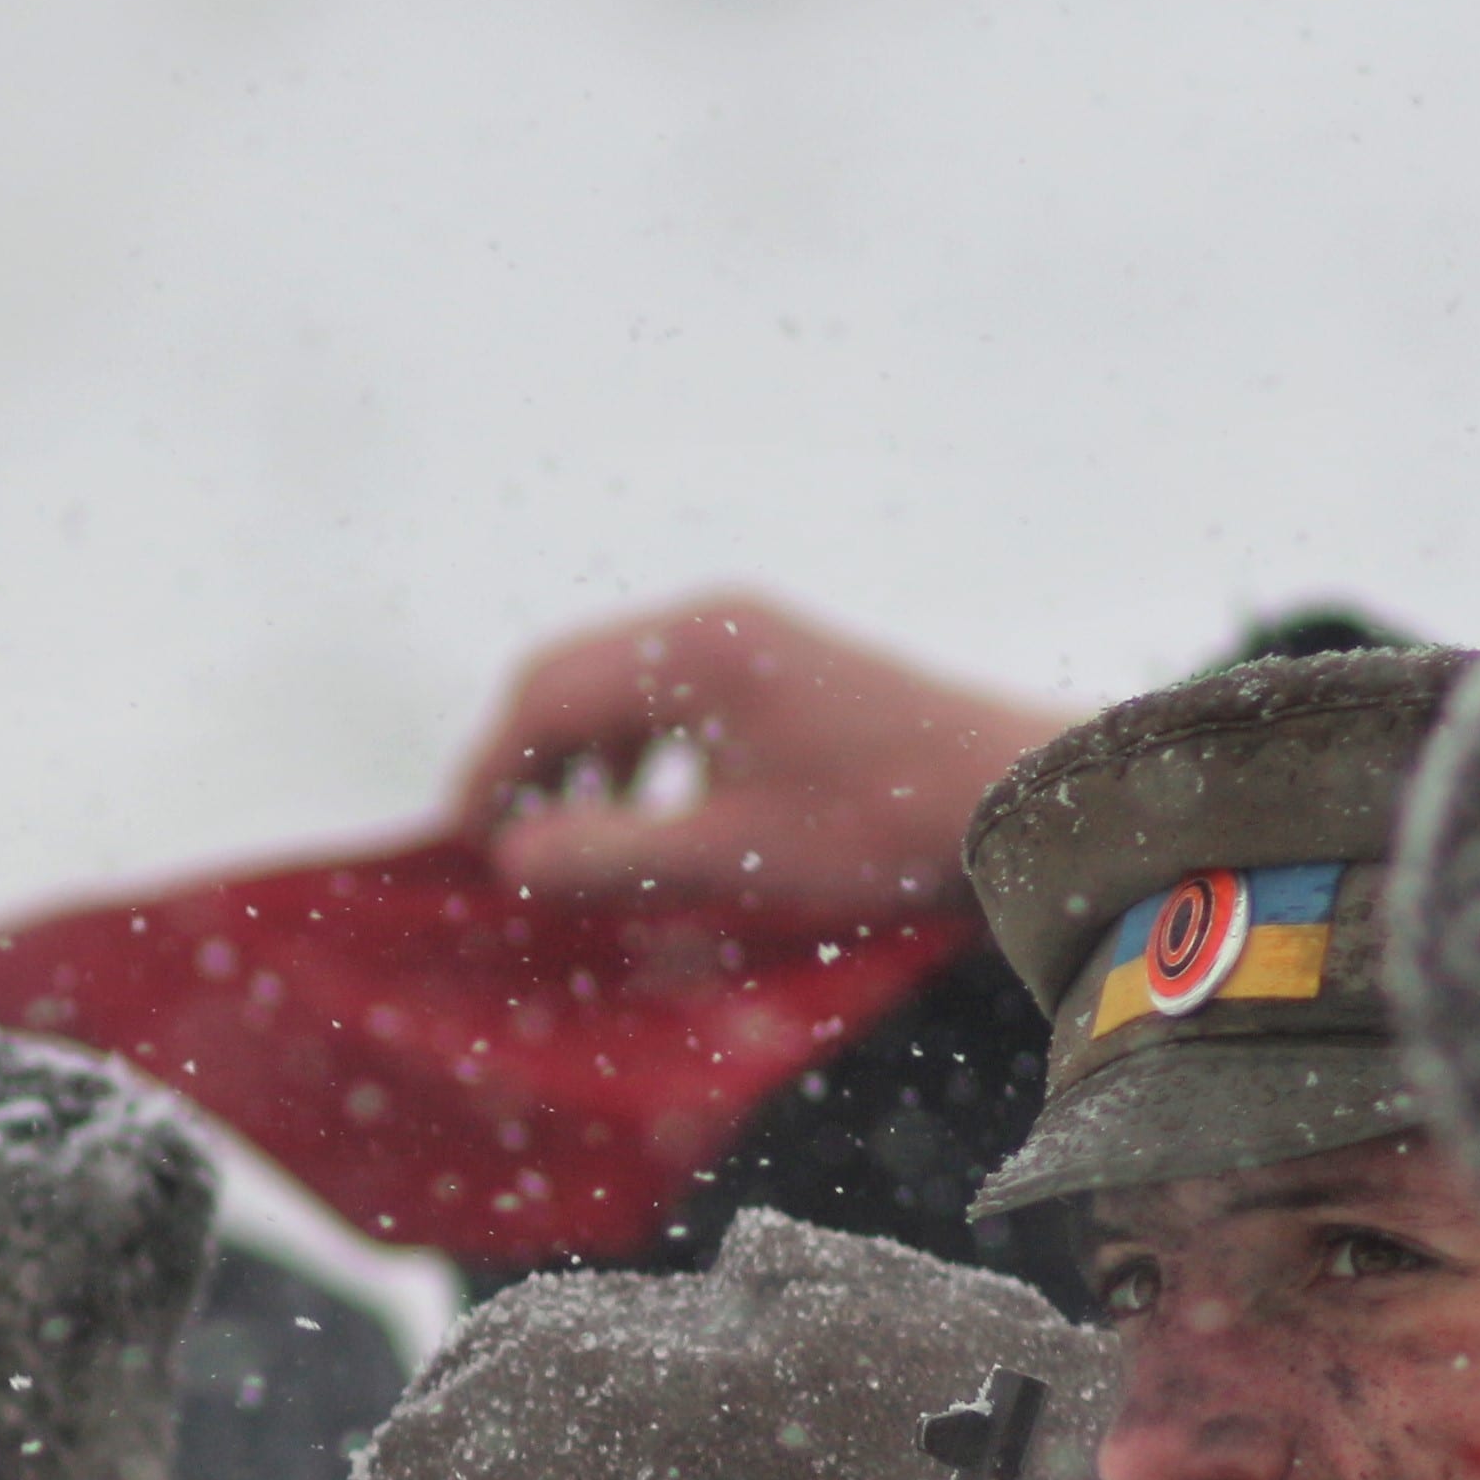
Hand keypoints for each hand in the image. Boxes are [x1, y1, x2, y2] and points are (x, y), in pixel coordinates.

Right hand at [453, 592, 1072, 918]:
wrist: (1014, 793)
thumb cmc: (880, 825)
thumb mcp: (732, 853)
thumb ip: (611, 853)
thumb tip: (511, 857)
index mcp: (692, 651)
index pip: (544, 695)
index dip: (490, 771)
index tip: (466, 842)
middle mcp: (714, 622)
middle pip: (572, 676)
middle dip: (525, 759)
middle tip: (502, 841)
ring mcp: (752, 634)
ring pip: (621, 684)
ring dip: (580, 757)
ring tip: (572, 838)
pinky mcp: (781, 661)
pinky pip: (672, 693)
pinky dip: (637, 749)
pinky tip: (653, 811)